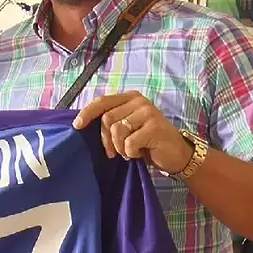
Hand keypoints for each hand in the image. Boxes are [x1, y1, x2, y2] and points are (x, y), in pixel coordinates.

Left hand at [72, 91, 192, 174]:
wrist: (176, 154)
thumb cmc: (147, 142)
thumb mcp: (128, 127)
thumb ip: (112, 120)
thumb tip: (83, 124)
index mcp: (130, 98)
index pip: (102, 101)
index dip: (87, 113)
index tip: (76, 126)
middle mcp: (139, 101)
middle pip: (107, 119)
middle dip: (106, 140)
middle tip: (114, 152)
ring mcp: (148, 112)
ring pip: (117, 131)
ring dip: (120, 147)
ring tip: (129, 151)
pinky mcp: (154, 127)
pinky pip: (129, 143)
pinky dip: (130, 153)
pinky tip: (139, 153)